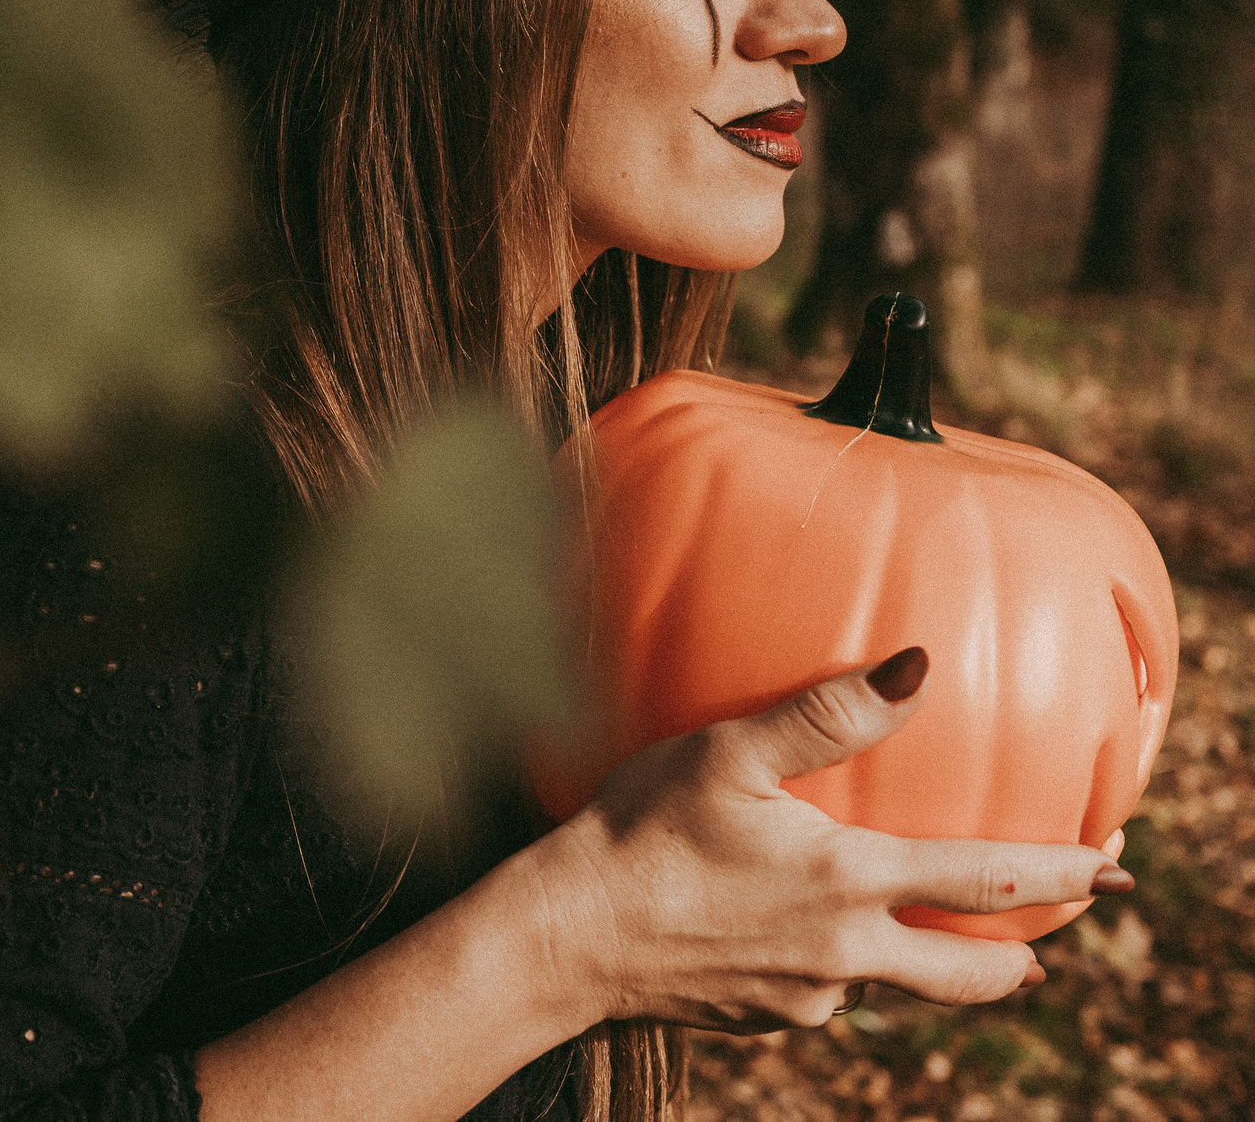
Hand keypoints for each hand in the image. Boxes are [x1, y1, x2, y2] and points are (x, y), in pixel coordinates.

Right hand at [528, 648, 1132, 1032]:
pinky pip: (827, 993)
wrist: (569, 935)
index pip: (988, 883)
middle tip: (1057, 933)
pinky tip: (798, 932)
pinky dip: (839, 965)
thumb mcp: (726, 755)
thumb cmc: (639, 831)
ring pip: (900, 988)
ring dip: (934, 965)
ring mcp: (811, 997)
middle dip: (1027, 956)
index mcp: (849, 883)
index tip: (1116, 866)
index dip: (1064, 873)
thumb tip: (920, 666)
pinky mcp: (769, 1018)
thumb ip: (826, 715)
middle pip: (975, 975)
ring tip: (940, 936)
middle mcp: (847, 954)